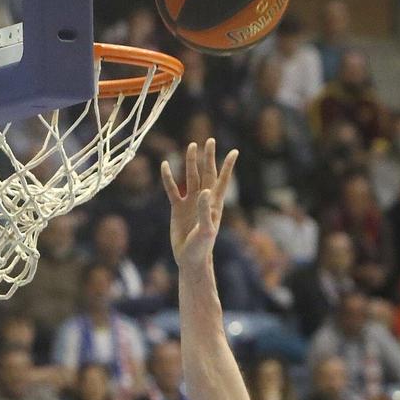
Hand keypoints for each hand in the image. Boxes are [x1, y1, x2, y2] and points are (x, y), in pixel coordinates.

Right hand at [161, 139, 237, 270]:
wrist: (190, 259)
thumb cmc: (202, 247)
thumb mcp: (205, 230)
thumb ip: (205, 210)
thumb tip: (204, 190)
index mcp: (214, 203)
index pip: (222, 180)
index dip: (228, 166)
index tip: (235, 151)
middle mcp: (204, 199)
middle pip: (207, 173)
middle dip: (209, 157)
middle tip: (210, 140)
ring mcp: (191, 202)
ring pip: (190, 177)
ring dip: (191, 162)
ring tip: (191, 146)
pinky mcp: (178, 208)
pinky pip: (172, 189)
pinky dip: (168, 178)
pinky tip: (164, 165)